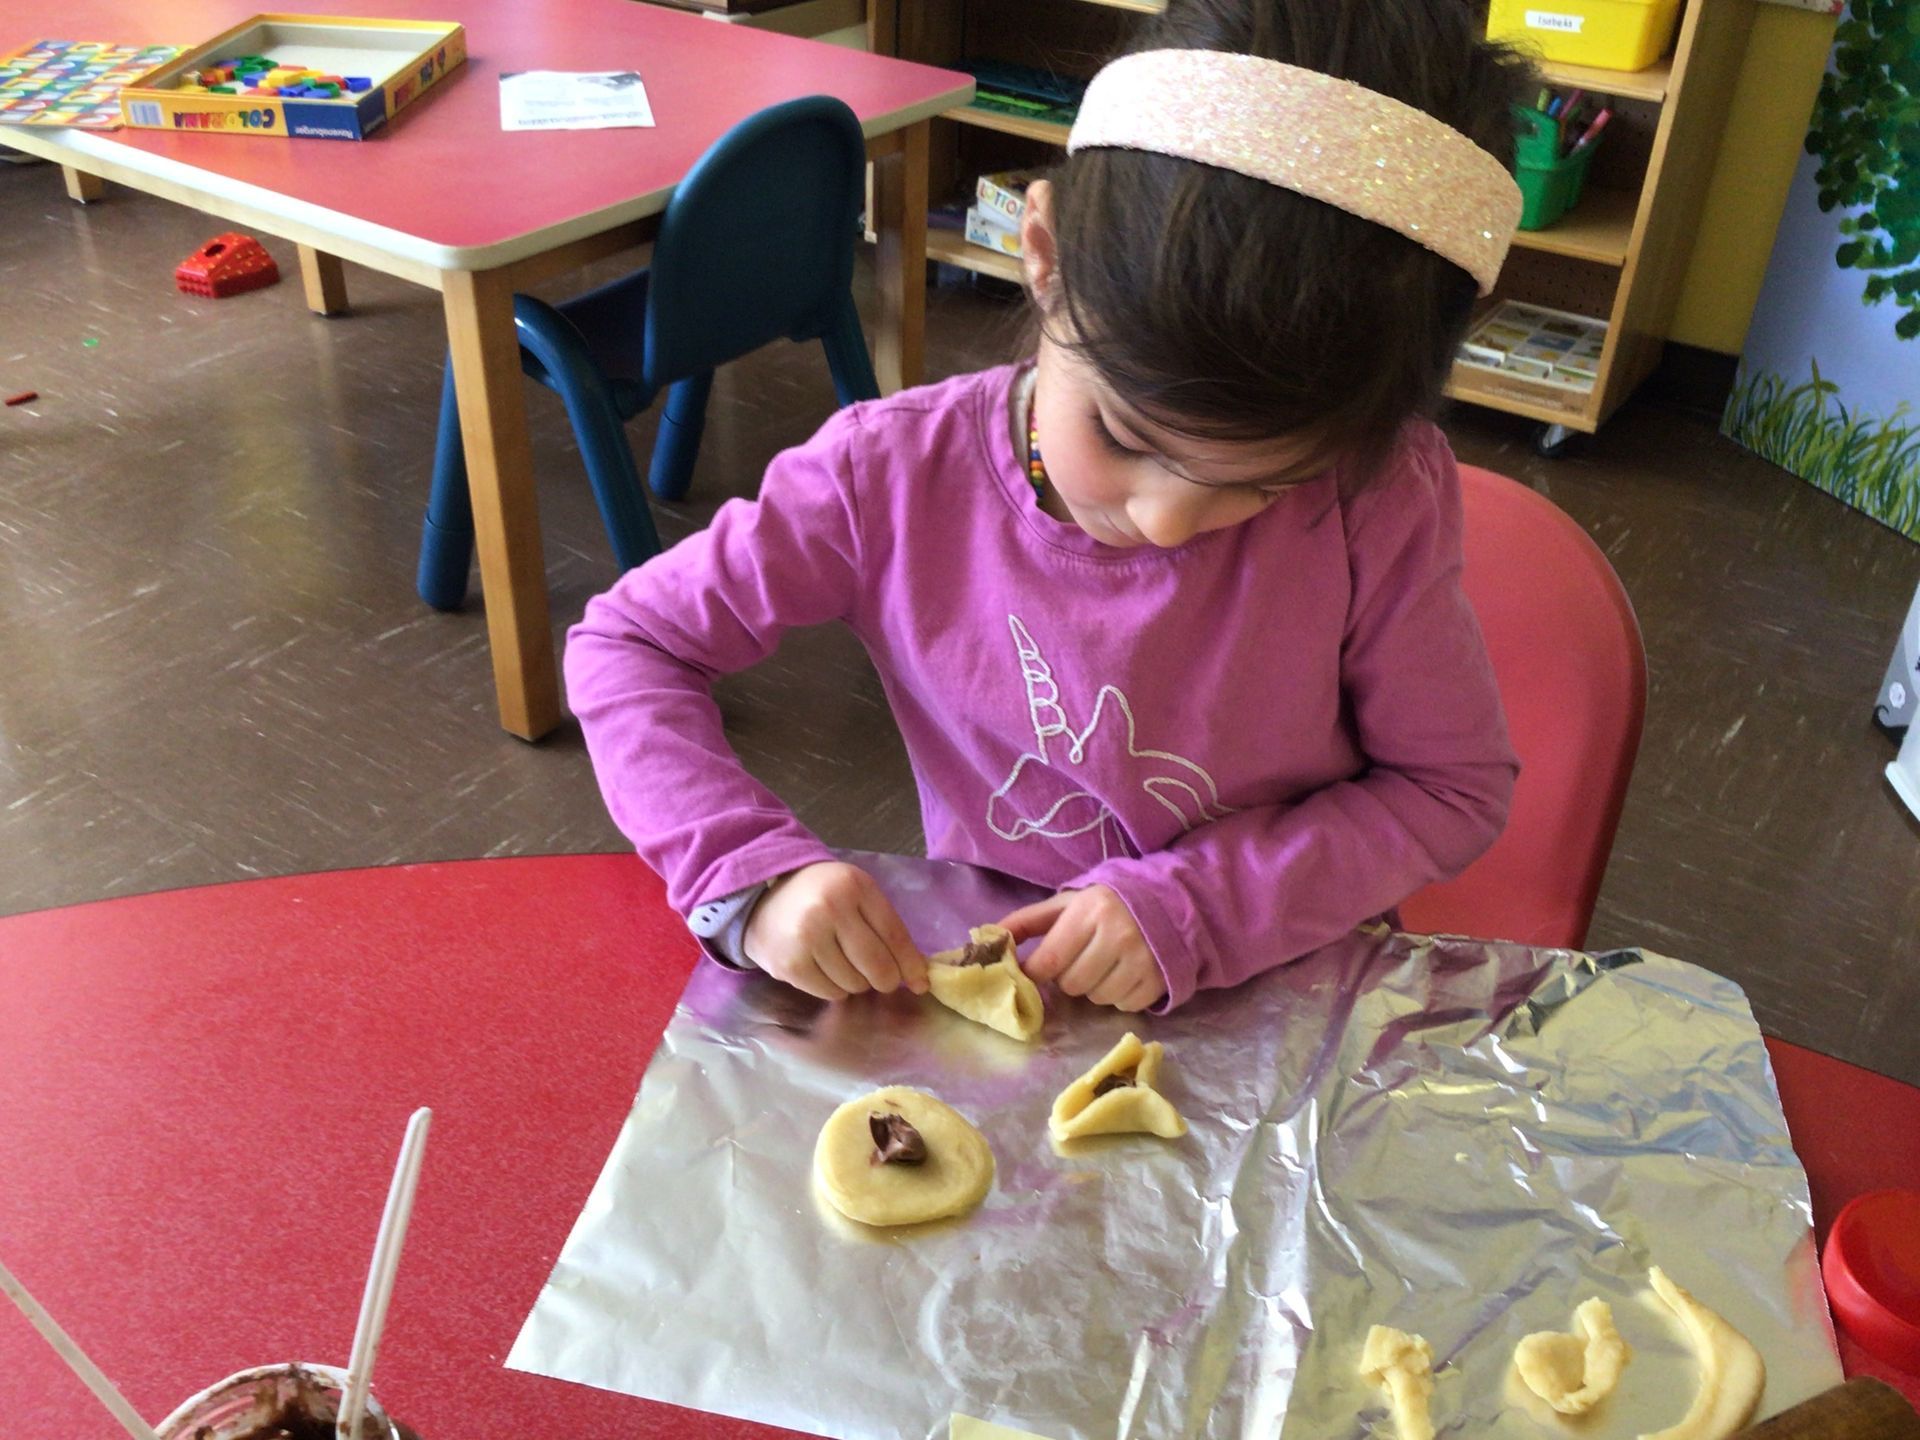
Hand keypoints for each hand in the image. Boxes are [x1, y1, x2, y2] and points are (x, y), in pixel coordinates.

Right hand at [743, 862, 927, 1002]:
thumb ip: (887, 926)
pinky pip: (830, 992)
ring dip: (858, 983)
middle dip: (887, 979)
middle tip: (883, 978)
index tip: (921, 982)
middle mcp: (830, 909)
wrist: (763, 898)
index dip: (911, 964)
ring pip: (855, 983)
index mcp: (854, 887)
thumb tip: (918, 975)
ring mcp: (806, 938)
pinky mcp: (789, 964)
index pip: (895, 935)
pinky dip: (836, 989)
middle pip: (877, 965)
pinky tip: (827, 970)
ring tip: (846, 964)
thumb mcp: (856, 894)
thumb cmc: (821, 896)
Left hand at [998, 885, 1165, 1011]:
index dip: (1035, 972)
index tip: (1034, 971)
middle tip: (1081, 958)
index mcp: (1091, 911)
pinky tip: (1124, 974)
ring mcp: (1143, 959)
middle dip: (1068, 976)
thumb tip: (991, 938)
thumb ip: (1028, 921)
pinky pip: (1123, 1006)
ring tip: (1104, 965)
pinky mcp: (1159, 980)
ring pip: (1096, 998)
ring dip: (1093, 988)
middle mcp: (1119, 935)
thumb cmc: (1107, 903)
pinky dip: (1119, 996)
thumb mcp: (1068, 903)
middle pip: (1071, 984)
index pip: (1050, 960)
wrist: (1168, 901)